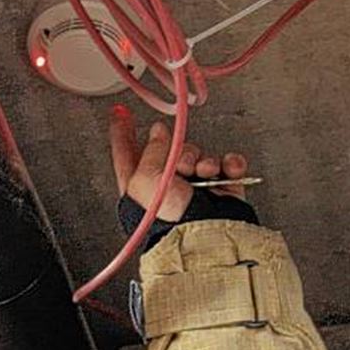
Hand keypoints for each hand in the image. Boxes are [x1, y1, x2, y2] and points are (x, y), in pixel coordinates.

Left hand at [110, 104, 248, 221]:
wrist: (205, 236)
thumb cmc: (168, 219)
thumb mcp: (146, 179)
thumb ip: (152, 150)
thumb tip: (158, 132)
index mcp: (140, 188)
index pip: (126, 154)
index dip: (122, 132)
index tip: (119, 113)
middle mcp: (167, 188)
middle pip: (171, 151)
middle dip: (180, 152)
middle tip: (182, 165)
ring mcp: (196, 189)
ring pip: (200, 156)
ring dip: (204, 161)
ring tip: (204, 174)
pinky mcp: (222, 192)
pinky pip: (227, 166)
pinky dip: (230, 165)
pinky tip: (226, 170)